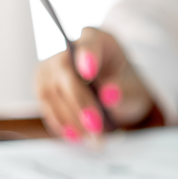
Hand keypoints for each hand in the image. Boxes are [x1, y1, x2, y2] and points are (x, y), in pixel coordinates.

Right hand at [35, 27, 153, 140]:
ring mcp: (51, 67)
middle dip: (81, 103)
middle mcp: (69, 49)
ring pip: (52, 92)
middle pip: (66, 73)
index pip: (89, 43)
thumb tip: (109, 96)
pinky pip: (46, 106)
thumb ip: (124, 91)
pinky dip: (61, 123)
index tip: (89, 72)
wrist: (114, 94)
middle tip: (97, 127)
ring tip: (93, 139)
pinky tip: (76, 136)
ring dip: (71, 119)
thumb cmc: (126, 86)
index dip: (87, 56)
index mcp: (97, 39)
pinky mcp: (43, 86)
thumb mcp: (134, 89)